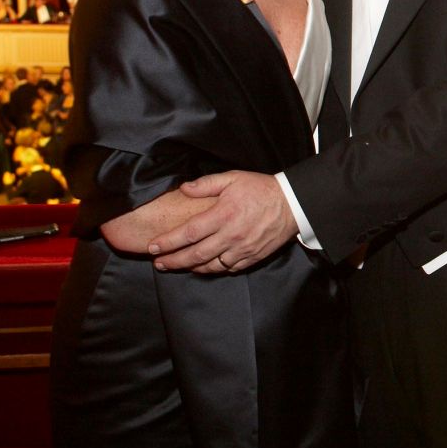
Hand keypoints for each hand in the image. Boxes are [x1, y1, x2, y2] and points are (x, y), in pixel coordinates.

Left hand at [148, 170, 297, 273]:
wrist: (292, 203)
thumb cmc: (260, 189)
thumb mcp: (233, 178)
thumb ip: (206, 184)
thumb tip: (183, 189)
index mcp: (224, 215)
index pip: (189, 232)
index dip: (169, 241)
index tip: (153, 246)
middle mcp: (231, 235)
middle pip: (196, 254)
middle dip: (174, 261)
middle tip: (158, 263)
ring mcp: (242, 249)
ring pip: (211, 266)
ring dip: (191, 267)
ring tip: (177, 266)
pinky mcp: (252, 257)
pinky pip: (228, 269)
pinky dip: (213, 269)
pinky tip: (204, 266)